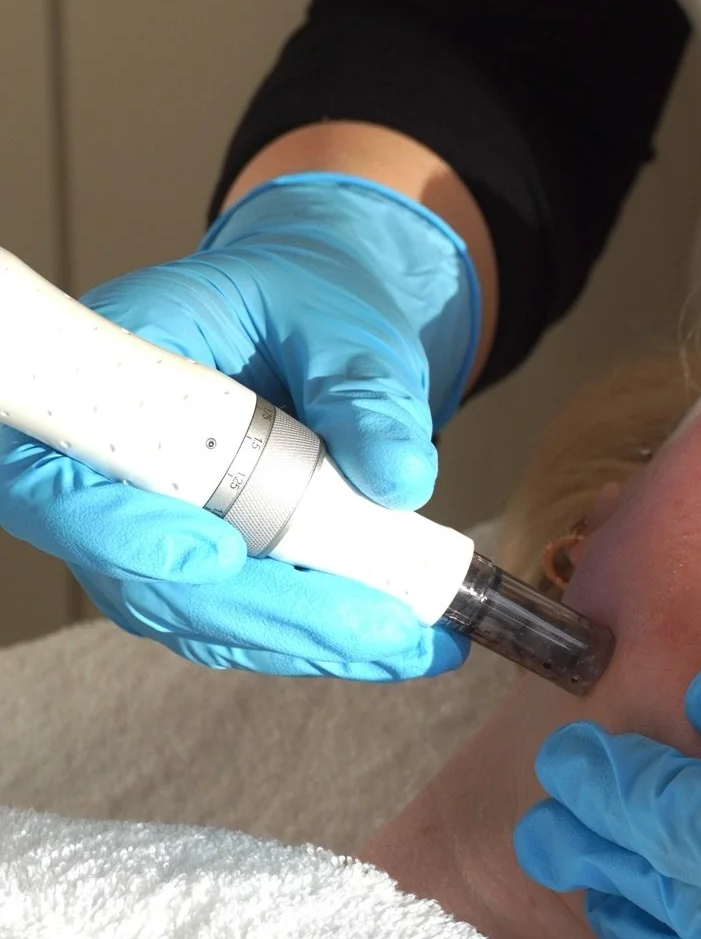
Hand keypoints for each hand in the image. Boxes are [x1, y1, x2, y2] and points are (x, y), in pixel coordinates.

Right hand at [0, 173, 478, 678]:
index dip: (118, 529)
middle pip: (134, 572)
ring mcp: (137, 524)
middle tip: (370, 626)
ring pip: (187, 613)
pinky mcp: (185, 563)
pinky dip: (306, 634)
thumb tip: (398, 476)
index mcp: (103, 377)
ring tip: (401, 638)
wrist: (308, 320)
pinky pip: (228, 620)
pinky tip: (383, 638)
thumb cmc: (302, 300)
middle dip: (258, 609)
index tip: (214, 555)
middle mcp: (98, 465)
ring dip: (295, 637)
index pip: (61, 476)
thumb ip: (364, 388)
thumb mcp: (338, 320)